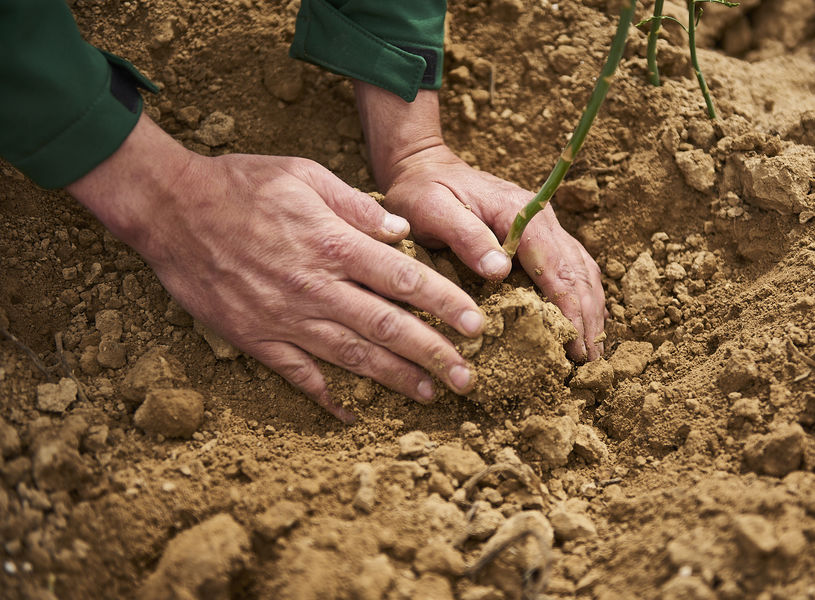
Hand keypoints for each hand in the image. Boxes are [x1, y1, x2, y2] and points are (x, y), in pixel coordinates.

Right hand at [67, 115, 484, 422]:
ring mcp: (285, 318)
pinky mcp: (256, 338)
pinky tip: (352, 414)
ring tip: (429, 394)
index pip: (403, 280)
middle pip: (387, 327)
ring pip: (351, 356)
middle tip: (466, 377)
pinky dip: (327, 397)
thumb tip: (400, 230)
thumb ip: (356, 204)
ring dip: (394, 378)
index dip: (444, 304)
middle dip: (432, 354)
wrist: (171, 209)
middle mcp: (315, 287)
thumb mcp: (303, 174)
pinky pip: (298, 375)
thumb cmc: (240, 184)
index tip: (475, 325)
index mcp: (332, 244)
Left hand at [355, 83, 605, 360]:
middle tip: (589, 359)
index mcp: (519, 212)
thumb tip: (500, 271)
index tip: (575, 341)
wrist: (424, 168)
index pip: (554, 264)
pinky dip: (580, 295)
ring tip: (591, 348)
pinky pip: (570, 267)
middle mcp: (541, 218)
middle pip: (576, 270)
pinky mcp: (538, 237)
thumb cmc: (422, 191)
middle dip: (585, 315)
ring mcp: (543, 226)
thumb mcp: (433, 209)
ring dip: (590, 308)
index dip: (568, 306)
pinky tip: (582, 321)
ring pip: (580, 269)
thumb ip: (466, 237)